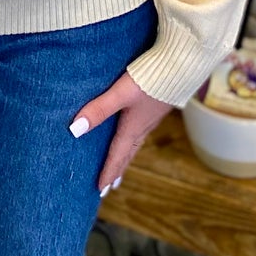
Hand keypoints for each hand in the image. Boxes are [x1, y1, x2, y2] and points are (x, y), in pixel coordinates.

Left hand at [69, 71, 171, 193]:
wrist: (181, 65)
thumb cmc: (149, 80)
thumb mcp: (120, 94)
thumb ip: (99, 109)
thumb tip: (74, 130)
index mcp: (133, 128)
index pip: (117, 155)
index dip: (108, 172)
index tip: (100, 190)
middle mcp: (143, 126)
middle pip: (128, 153)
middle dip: (118, 169)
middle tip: (111, 186)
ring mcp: (151, 116)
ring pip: (136, 142)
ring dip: (127, 155)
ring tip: (121, 163)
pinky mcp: (157, 105)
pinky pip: (142, 130)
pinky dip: (134, 139)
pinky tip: (135, 130)